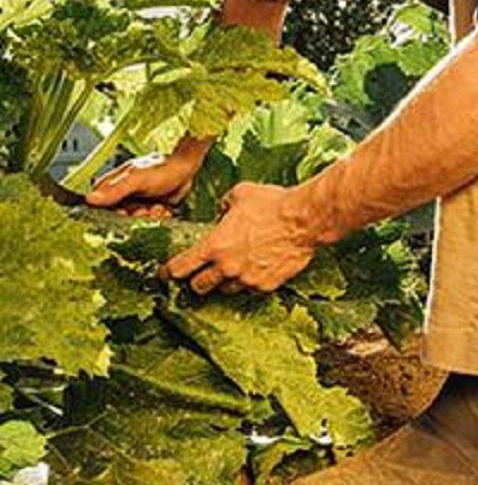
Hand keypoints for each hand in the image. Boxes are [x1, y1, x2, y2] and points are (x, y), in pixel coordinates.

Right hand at [85, 143, 207, 216]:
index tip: (124, 214)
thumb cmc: (161, 167)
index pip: (98, 206)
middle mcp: (121, 194)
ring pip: (135, 221)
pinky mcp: (149, 208)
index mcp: (111, 185)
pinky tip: (164, 210)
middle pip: (118, 217)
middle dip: (134, 216)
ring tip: (158, 207)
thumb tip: (90, 199)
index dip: (110, 214)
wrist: (187, 167)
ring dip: (148, 217)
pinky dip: (157, 218)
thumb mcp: (137, 178)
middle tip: (146, 209)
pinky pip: (149, 221)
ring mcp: (136, 201)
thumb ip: (115, 189)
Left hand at [160, 182, 316, 295]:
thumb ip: (224, 205)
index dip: (170, 272)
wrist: (304, 220)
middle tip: (199, 275)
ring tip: (230, 272)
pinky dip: (248, 282)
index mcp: (214, 245)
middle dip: (196, 281)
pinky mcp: (266, 285)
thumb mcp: (240, 194)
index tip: (167, 274)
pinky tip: (254, 270)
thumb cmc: (273, 204)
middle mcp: (227, 267)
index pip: (181, 267)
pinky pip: (250, 289)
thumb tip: (222, 211)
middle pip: (199, 286)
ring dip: (223, 283)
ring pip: (225, 291)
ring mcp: (247, 279)